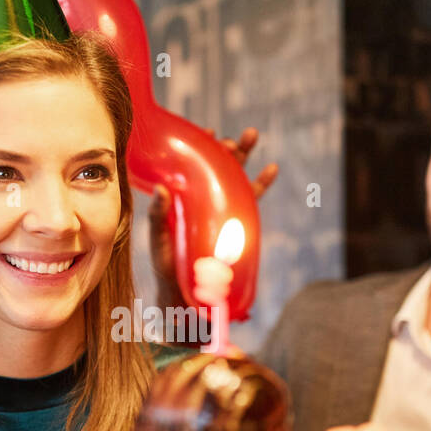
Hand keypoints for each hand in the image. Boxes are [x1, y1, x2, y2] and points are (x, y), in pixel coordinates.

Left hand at [149, 127, 278, 309]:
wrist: (187, 296)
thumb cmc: (167, 268)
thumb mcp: (158, 240)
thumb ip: (158, 217)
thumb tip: (160, 188)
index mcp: (184, 199)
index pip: (193, 167)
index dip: (201, 148)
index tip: (207, 134)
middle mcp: (204, 201)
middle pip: (218, 167)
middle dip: (228, 148)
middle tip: (235, 140)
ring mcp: (222, 211)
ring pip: (236, 178)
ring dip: (245, 156)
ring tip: (252, 135)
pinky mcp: (236, 226)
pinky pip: (251, 202)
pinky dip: (262, 184)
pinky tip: (272, 168)